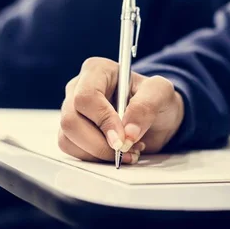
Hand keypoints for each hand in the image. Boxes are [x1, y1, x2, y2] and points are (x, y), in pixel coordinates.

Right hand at [59, 57, 184, 164]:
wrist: (156, 117)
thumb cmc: (155, 99)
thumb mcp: (162, 94)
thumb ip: (146, 107)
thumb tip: (127, 132)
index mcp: (97, 70)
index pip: (86, 96)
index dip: (103, 120)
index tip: (122, 138)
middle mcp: (78, 88)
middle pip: (70, 120)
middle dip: (99, 143)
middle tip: (125, 149)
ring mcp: (71, 110)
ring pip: (68, 138)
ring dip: (99, 152)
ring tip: (126, 150)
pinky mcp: (71, 131)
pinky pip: (72, 150)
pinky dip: (95, 158)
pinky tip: (116, 153)